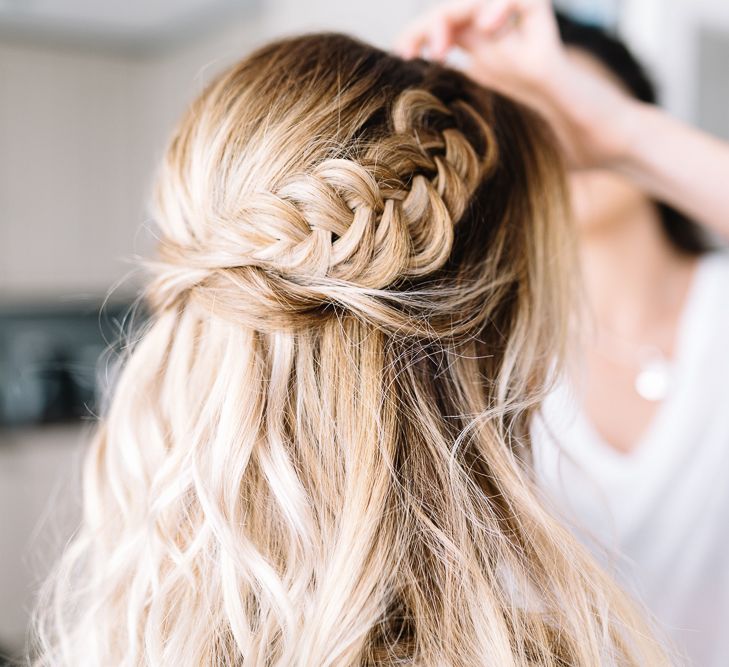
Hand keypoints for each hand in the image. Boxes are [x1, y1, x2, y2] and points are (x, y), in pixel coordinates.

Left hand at [395, 0, 639, 168]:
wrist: (608, 151)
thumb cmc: (556, 156)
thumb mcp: (495, 149)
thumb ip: (464, 145)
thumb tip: (415, 173)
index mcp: (484, 76)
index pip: (444, 39)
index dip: (418, 40)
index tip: (398, 62)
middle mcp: (500, 57)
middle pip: (457, 15)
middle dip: (427, 26)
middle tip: (409, 54)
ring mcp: (523, 50)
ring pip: (486, 1)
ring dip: (456, 13)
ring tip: (441, 47)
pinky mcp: (548, 53)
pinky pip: (530, 3)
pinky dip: (505, 4)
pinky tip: (490, 27)